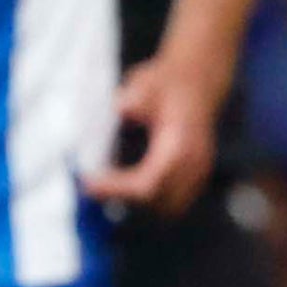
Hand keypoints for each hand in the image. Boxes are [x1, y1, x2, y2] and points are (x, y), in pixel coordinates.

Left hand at [86, 54, 218, 214]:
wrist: (197, 79)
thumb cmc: (167, 82)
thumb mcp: (145, 83)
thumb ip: (132, 100)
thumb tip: (118, 112)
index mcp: (182, 144)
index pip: (149, 184)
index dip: (116, 189)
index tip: (88, 183)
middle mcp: (195, 163)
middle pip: (157, 202)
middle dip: (123, 198)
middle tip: (91, 185)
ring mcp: (198, 172)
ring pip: (166, 207)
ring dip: (137, 203)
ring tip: (106, 184)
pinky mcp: (194, 177)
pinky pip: (172, 201)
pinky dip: (149, 200)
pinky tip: (124, 182)